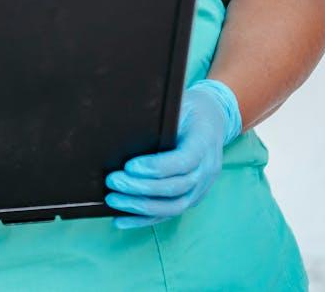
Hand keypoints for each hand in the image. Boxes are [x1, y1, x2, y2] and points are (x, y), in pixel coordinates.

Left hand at [104, 78, 242, 228]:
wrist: (212, 119)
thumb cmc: (188, 110)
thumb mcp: (178, 103)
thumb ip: (158, 116)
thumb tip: (122, 122)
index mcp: (204, 142)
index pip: (184, 161)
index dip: (157, 167)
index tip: (129, 166)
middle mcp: (207, 169)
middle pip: (176, 187)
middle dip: (141, 188)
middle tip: (113, 181)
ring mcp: (202, 187)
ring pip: (174, 206)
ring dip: (141, 207)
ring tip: (113, 200)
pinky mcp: (192, 198)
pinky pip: (169, 214)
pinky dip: (144, 220)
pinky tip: (120, 220)